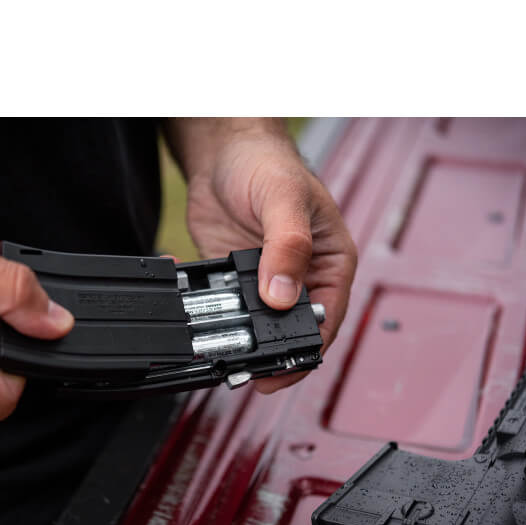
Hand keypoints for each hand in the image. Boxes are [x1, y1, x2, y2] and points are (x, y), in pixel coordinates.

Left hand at [165, 119, 356, 392]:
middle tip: (249, 372)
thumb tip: (282, 295)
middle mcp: (301, 276)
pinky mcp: (235, 279)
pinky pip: (226, 307)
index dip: (308, 349)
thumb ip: (287, 246)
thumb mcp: (284, 200)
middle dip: (273, 353)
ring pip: (259, 326)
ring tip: (222, 353)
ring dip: (242, 340)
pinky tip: (196, 314)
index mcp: (329, 262)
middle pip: (292, 330)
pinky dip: (212, 316)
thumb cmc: (267, 162)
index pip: (326, 318)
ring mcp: (266, 280)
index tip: (284, 369)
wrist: (224, 151)